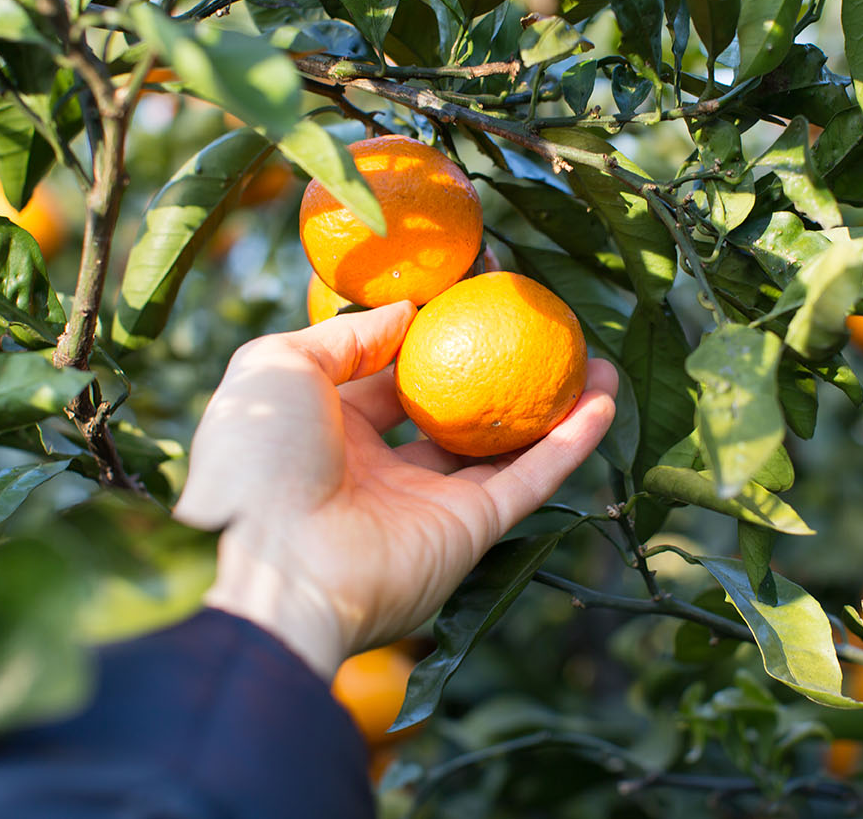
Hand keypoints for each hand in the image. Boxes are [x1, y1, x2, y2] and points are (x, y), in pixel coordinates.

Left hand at [175, 301, 617, 679]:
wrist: (274, 565)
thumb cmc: (259, 458)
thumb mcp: (276, 367)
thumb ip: (344, 336)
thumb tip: (407, 312)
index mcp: (329, 430)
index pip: (387, 376)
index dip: (427, 338)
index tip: (471, 296)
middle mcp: (382, 468)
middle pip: (454, 412)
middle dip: (497, 373)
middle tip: (542, 330)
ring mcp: (430, 502)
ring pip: (505, 447)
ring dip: (553, 405)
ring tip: (594, 359)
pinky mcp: (470, 532)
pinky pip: (530, 480)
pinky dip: (570, 443)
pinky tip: (603, 400)